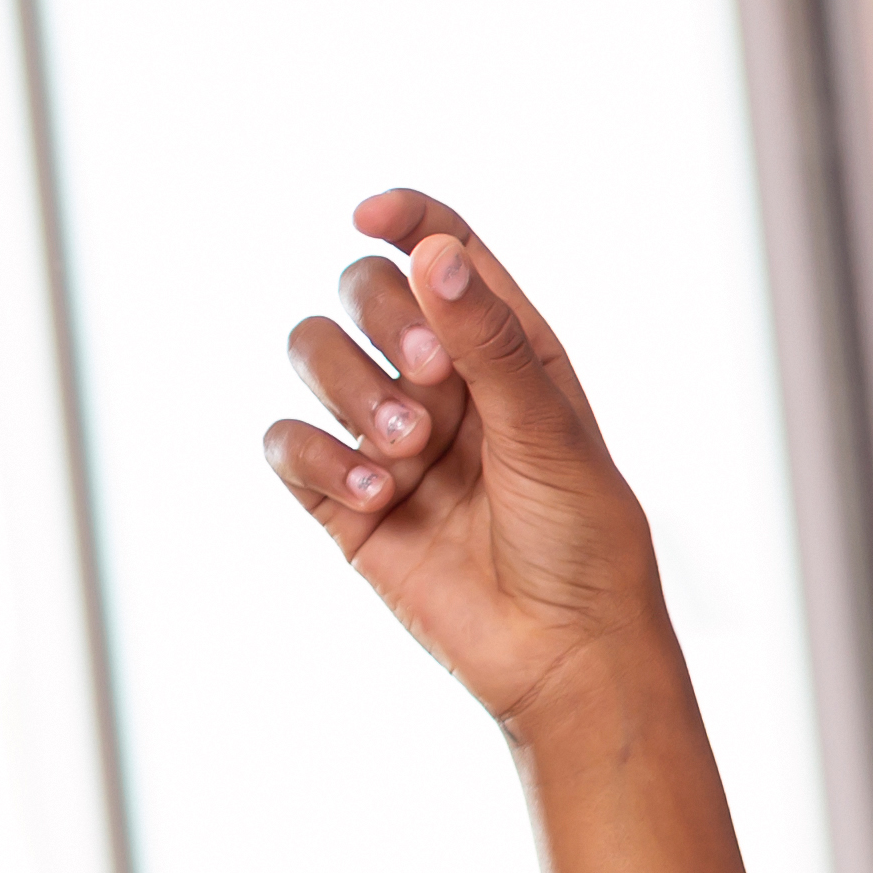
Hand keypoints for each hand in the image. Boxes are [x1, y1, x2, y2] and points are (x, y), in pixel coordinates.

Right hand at [259, 192, 674, 735]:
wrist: (566, 655)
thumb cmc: (585, 544)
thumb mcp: (549, 433)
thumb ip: (489, 344)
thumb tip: (434, 254)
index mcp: (504, 350)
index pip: (442, 253)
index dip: (405, 219)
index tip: (372, 217)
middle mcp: (440, 383)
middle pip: (363, 290)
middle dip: (381, 318)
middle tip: (430, 377)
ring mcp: (389, 438)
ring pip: (315, 354)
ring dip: (348, 386)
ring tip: (406, 448)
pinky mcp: (347, 501)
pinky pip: (287, 444)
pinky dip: (317, 455)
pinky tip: (375, 494)